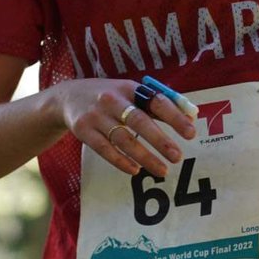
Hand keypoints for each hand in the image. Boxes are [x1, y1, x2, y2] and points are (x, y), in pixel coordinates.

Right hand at [54, 78, 196, 176]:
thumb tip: (191, 115)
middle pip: (139, 121)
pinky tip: (135, 170)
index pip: (156, 101)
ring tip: (162, 170)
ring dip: (144, 156)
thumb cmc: (110, 97)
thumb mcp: (131, 92)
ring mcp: (96, 116)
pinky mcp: (83, 131)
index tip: (191, 132)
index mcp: (130, 88)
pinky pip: (104, 149)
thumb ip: (159, 103)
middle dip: (160, 140)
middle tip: (178, 157)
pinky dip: (120, 161)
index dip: (174, 117)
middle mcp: (112, 100)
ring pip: (123, 139)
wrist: (68, 96)